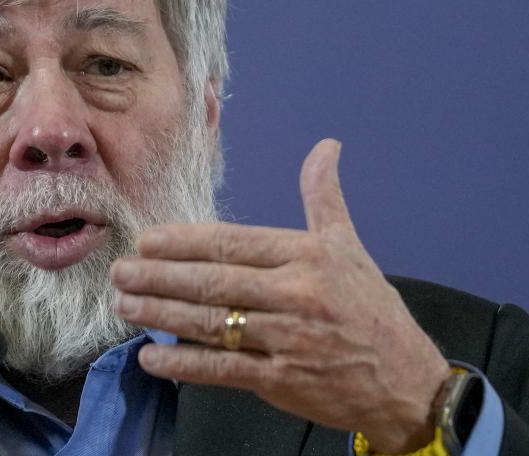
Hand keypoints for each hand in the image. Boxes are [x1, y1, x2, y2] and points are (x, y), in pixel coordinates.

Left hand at [111, 139, 451, 452]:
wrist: (408, 381)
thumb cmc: (371, 310)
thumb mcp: (350, 247)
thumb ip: (324, 197)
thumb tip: (326, 146)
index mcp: (307, 257)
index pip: (233, 244)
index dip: (184, 242)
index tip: (147, 240)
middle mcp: (295, 295)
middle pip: (213, 282)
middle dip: (160, 276)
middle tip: (120, 271)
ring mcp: (286, 340)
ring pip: (211, 323)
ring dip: (160, 313)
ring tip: (124, 304)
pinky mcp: (281, 380)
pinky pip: (222, 370)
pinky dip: (183, 364)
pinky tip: (151, 356)